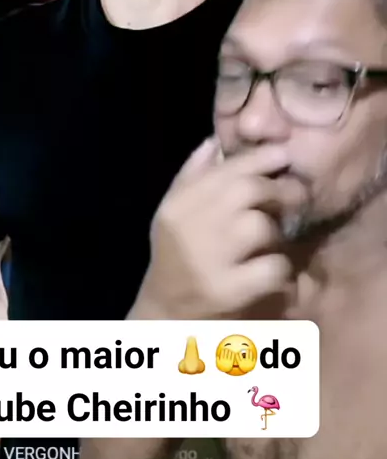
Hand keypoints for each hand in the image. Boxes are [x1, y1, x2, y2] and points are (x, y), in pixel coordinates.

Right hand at [132, 139, 305, 319]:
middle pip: (247, 190)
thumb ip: (193, 175)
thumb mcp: (173, 213)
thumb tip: (216, 141)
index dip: (261, 157)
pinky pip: (272, 267)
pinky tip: (275, 273)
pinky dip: (282, 268)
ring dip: (277, 230)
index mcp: (179, 204)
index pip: (225, 168)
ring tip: (274, 239)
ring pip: (261, 226)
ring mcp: (208, 260)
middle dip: (279, 189)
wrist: (164, 317)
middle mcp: (191, 226)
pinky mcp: (227, 291)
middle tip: (295, 195)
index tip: (285, 154)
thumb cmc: (174, 258)